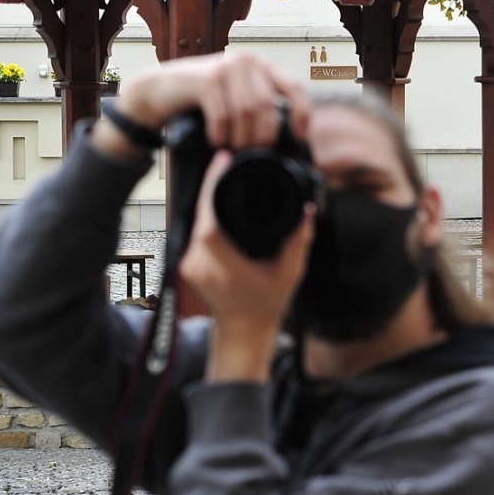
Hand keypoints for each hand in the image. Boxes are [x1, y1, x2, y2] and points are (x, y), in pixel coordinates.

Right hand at [92, 50, 309, 158]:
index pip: (295, 88)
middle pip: (268, 107)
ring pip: (247, 112)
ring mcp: (226, 67)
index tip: (300, 138)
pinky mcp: (205, 79)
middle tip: (254, 154)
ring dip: (242, 138)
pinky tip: (216, 141)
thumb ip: (262, 106)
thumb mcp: (238, 97)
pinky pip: (223, 115)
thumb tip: (293, 135)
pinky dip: (221, 134)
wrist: (161, 90)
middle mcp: (247, 61)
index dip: (302, 114)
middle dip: (264, 136)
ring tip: (234, 150)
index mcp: (261, 66)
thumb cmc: (203, 100)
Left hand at [179, 150, 315, 382]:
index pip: (209, 217)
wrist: (242, 332)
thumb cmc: (266, 305)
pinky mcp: (186, 264)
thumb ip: (299, 240)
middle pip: (201, 214)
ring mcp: (188, 264)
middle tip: (226, 163)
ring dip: (209, 203)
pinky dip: (207, 218)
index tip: (222, 162)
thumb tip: (307, 211)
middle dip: (213, 187)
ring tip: (224, 180)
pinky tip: (219, 207)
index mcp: (222, 263)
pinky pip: (194, 232)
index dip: (213, 186)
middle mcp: (199, 262)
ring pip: (195, 221)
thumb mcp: (290, 272)